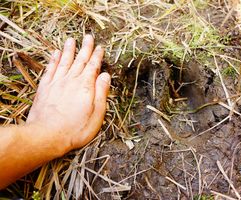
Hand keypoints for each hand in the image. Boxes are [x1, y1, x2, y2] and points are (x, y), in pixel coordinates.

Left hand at [26, 35, 110, 152]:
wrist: (47, 136)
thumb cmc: (75, 129)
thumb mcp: (97, 115)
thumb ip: (101, 93)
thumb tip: (105, 76)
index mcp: (86, 87)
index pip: (93, 66)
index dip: (97, 56)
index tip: (100, 47)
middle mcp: (71, 81)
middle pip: (80, 60)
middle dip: (85, 48)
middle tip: (88, 37)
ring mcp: (57, 83)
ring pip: (65, 61)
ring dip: (69, 50)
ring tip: (72, 40)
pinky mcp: (45, 87)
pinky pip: (50, 69)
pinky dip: (53, 59)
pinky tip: (56, 53)